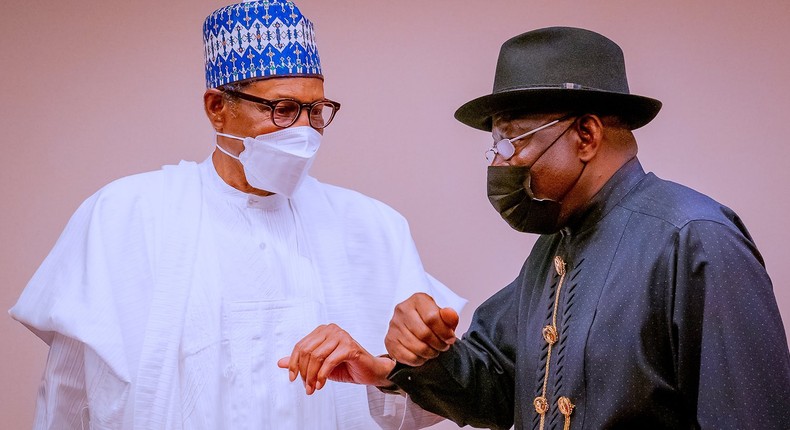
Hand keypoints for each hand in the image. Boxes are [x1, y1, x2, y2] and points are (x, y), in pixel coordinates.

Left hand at [277, 323, 395, 394]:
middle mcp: (331, 330)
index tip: (293, 378)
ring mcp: (341, 336)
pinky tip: (322, 384)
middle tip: (306, 387)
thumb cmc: (346, 366)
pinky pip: (329, 361)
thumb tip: (280, 363)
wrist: (369, 372)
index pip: (300, 346)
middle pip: (307, 351)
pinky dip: (323, 375)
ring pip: (316, 356)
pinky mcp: (350, 346)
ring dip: (312, 376)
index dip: (294, 363)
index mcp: (322, 331)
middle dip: (304, 372)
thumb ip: (302, 362)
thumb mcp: (320, 365)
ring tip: (313, 388)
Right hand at [385, 292, 458, 365]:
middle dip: (438, 344)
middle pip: (425, 334)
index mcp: (417, 300)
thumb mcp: (443, 316)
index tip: (450, 338)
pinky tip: (422, 354)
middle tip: (443, 346)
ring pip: (418, 347)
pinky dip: (420, 360)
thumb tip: (450, 315)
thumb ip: (449, 316)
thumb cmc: (429, 320)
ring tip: (433, 350)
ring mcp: (394, 326)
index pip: (432, 318)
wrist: (412, 325)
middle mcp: (402, 310)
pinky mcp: (390, 341)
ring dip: (430, 353)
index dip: (445, 332)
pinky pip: (409, 357)